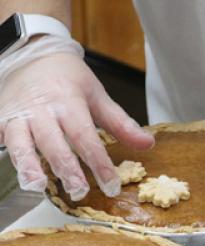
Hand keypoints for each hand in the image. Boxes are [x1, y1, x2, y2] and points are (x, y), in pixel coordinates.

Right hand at [0, 36, 153, 199]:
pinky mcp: (1, 119)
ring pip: (20, 143)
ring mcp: (18, 115)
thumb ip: (121, 124)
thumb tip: (148, 144)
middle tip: (79, 191)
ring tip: (37, 186)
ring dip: (28, 166)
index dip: (99, 163)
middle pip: (54, 143)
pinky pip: (1, 139)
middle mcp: (42, 110)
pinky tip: (17, 175)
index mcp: (69, 102)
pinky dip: (9, 157)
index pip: (86, 138)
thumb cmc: (69, 79)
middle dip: (66, 169)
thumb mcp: (98, 96)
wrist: (33, 53)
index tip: (111, 186)